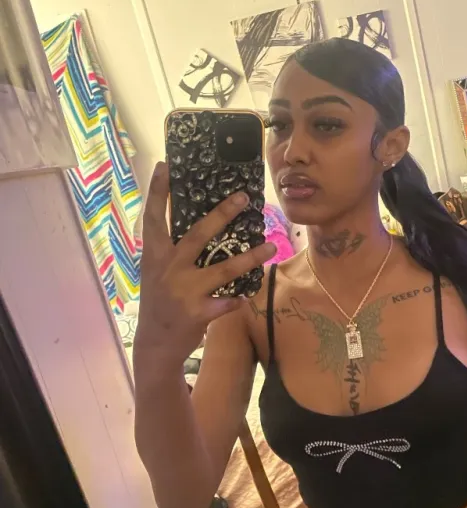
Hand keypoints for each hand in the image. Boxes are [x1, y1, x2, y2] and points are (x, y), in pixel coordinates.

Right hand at [134, 162, 275, 364]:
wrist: (155, 342)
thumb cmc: (159, 299)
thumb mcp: (155, 270)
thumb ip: (169, 248)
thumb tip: (194, 221)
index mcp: (155, 254)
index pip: (153, 217)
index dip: (157, 191)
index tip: (165, 165)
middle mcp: (168, 268)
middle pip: (198, 234)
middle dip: (222, 214)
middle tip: (244, 197)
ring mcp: (184, 290)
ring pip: (224, 269)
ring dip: (251, 258)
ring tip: (272, 245)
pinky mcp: (198, 312)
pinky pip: (228, 302)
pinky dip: (240, 298)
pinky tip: (249, 293)